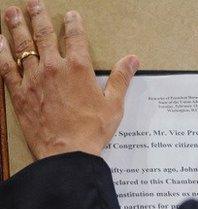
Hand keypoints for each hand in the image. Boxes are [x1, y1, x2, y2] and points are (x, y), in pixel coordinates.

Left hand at [0, 0, 138, 158]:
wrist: (67, 153)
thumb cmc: (92, 130)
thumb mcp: (114, 104)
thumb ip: (121, 78)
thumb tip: (132, 60)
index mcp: (78, 68)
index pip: (75, 37)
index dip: (73, 23)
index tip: (70, 15)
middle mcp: (53, 68)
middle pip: (43, 35)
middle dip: (38, 16)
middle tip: (32, 4)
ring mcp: (33, 79)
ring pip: (22, 46)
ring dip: (16, 27)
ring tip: (11, 12)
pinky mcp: (19, 93)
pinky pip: (6, 68)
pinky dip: (1, 53)